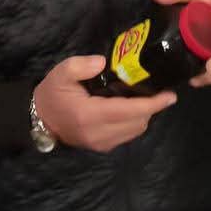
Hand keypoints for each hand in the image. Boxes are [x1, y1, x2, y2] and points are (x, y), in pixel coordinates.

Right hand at [34, 56, 176, 153]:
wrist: (40, 119)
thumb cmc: (52, 93)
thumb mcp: (61, 72)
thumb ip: (81, 65)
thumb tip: (103, 63)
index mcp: (89, 115)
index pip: (129, 111)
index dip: (153, 104)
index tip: (170, 95)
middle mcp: (98, 133)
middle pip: (138, 122)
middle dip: (152, 107)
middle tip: (157, 90)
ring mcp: (101, 143)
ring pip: (136, 130)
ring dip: (144, 115)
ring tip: (144, 98)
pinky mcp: (102, 147)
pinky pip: (128, 135)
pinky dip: (135, 122)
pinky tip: (131, 108)